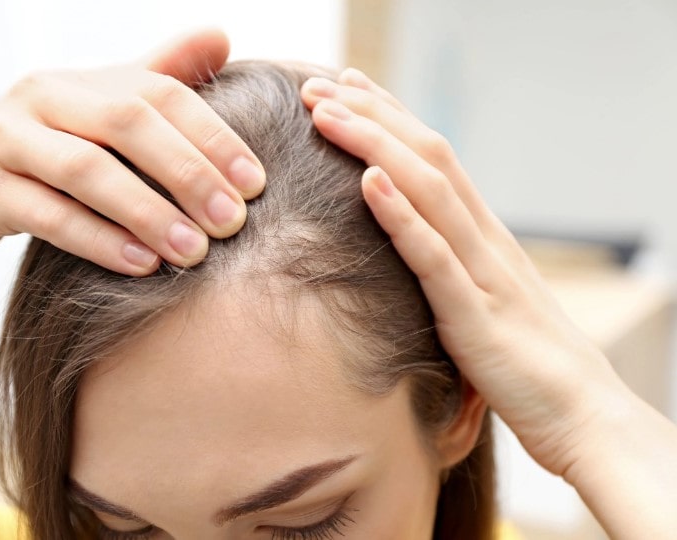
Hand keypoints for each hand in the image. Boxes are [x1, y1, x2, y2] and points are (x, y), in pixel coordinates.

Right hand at [0, 28, 264, 279]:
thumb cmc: (41, 155)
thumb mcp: (96, 114)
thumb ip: (156, 78)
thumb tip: (222, 36)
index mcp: (82, 79)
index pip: (161, 93)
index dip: (214, 136)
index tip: (258, 184)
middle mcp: (44, 96)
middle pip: (128, 123)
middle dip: (189, 173)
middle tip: (233, 223)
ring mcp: (6, 139)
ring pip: (87, 170)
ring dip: (149, 212)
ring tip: (195, 251)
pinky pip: (46, 214)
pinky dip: (98, 239)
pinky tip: (141, 265)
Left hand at [300, 70, 625, 477]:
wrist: (582, 412)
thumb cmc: (526, 361)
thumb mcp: (484, 299)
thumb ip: (451, 268)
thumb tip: (411, 249)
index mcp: (483, 236)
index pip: (434, 159)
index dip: (390, 118)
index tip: (347, 88)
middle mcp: (484, 240)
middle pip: (426, 158)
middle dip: (371, 116)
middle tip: (320, 85)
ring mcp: (482, 273)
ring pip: (428, 192)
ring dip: (374, 146)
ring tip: (328, 113)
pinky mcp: (476, 316)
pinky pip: (433, 256)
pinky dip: (400, 216)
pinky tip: (368, 181)